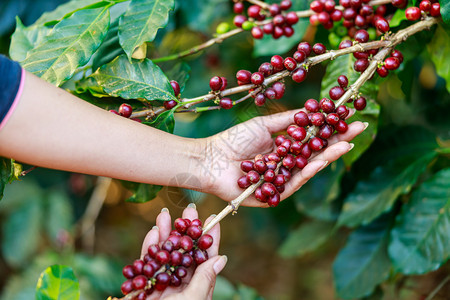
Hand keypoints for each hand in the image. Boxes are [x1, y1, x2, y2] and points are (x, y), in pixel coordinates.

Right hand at [140, 206, 226, 299]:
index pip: (206, 258)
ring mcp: (163, 283)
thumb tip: (221, 258)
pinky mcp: (144, 284)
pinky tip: (153, 231)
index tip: (212, 218)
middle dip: (186, 229)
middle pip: (185, 251)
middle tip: (189, 209)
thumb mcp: (193, 299)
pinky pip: (147, 262)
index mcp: (197, 287)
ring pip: (165, 252)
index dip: (209, 238)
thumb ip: (204, 279)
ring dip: (165, 232)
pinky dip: (150, 246)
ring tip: (164, 213)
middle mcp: (181, 283)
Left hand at [200, 109, 366, 205]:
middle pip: (315, 154)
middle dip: (337, 141)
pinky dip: (308, 170)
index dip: (330, 129)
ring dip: (328, 155)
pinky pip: (294, 182)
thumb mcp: (265, 125)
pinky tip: (322, 158)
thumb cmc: (233, 140)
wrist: (210, 159)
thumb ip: (288, 120)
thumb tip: (313, 110)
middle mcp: (285, 165)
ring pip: (308, 168)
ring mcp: (281, 180)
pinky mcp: (274, 195)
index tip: (349, 116)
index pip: (312, 139)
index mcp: (283, 148)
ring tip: (346, 142)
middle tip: (359, 128)